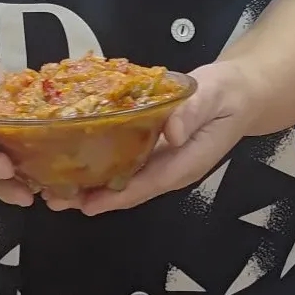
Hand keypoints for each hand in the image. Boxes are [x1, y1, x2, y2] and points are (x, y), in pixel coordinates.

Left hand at [45, 60, 257, 215]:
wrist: (242, 90)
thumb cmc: (229, 93)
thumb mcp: (214, 96)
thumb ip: (193, 113)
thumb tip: (170, 132)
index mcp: (185, 162)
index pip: (147, 184)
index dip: (116, 196)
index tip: (86, 204)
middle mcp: (170, 167)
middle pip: (128, 189)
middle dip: (92, 196)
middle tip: (52, 197)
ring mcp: (162, 159)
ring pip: (123, 178)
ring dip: (90, 183)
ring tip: (52, 185)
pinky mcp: (155, 145)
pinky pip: (126, 159)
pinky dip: (101, 162)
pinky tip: (77, 157)